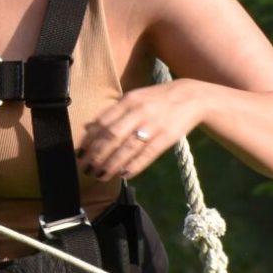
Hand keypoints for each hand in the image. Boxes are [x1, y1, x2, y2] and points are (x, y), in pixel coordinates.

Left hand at [77, 79, 208, 181]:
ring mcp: (153, 125)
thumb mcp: (135, 98)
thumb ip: (114, 112)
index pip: (103, 122)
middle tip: (86, 168)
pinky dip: (134, 165)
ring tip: (100, 175)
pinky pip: (147, 154)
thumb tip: (89, 128)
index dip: (90, 140)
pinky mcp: (167, 137)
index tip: (80, 153)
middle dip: (97, 154)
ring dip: (112, 164)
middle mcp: (139, 112)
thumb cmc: (157, 100)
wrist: (192, 97)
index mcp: (128, 100)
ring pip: (127, 148)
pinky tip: (123, 174)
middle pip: (112, 136)